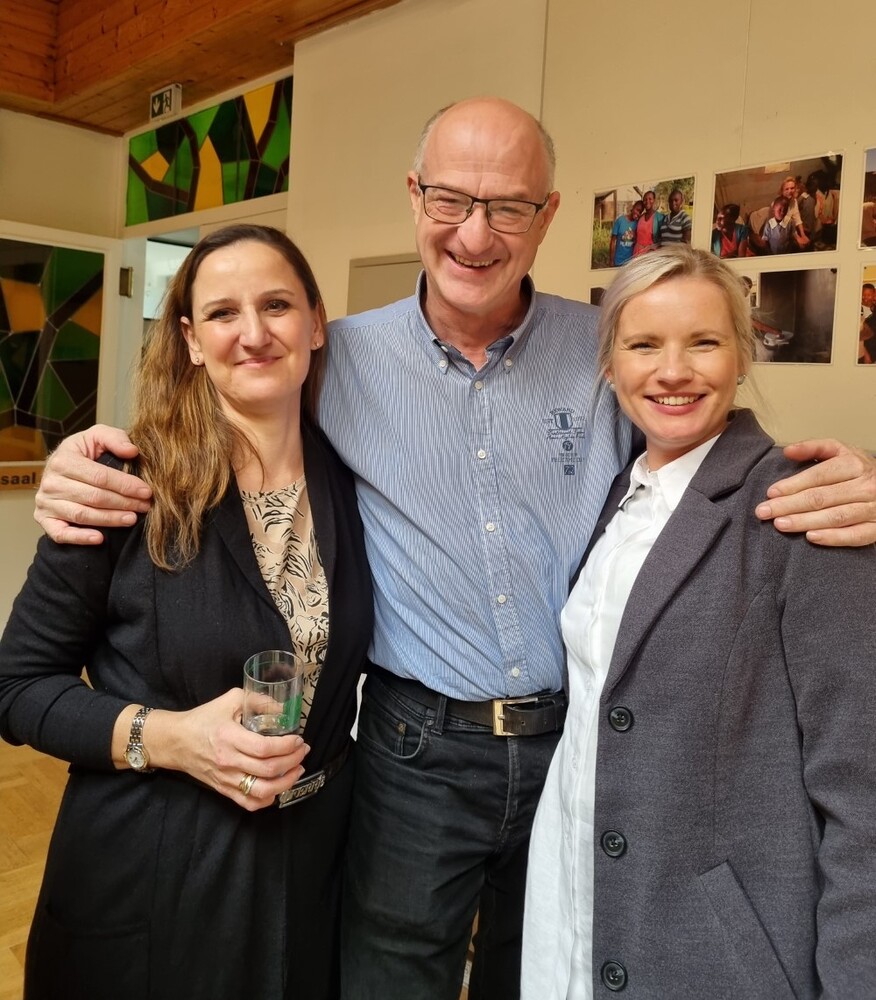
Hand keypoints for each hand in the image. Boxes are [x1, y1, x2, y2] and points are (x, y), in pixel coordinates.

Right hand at [35, 425, 151, 543]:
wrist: (60, 467)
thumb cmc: (84, 453)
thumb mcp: (98, 436)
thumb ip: (115, 438)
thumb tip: (132, 451)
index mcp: (63, 460)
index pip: (100, 476)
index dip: (125, 485)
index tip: (147, 491)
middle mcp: (51, 482)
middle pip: (94, 497)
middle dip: (124, 503)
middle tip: (144, 506)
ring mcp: (46, 502)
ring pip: (82, 515)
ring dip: (110, 519)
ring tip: (132, 519)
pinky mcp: (44, 519)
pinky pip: (60, 533)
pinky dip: (80, 538)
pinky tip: (100, 539)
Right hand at [147, 690, 309, 811]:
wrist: (176, 741)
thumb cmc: (204, 718)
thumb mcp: (230, 700)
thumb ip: (257, 700)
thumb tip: (283, 708)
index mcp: (229, 738)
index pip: (264, 748)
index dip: (287, 746)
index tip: (298, 739)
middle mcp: (228, 762)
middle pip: (268, 770)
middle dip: (293, 761)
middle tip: (303, 751)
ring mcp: (226, 779)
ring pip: (262, 791)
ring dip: (286, 782)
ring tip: (297, 769)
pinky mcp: (223, 790)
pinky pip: (249, 803)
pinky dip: (268, 799)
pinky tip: (278, 787)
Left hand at [755, 439, 875, 545]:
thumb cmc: (859, 469)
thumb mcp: (840, 451)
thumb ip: (814, 448)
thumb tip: (787, 450)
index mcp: (854, 464)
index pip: (818, 476)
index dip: (792, 485)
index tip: (771, 493)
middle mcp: (865, 486)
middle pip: (822, 497)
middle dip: (789, 505)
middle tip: (764, 512)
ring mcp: (873, 508)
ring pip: (835, 517)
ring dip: (805, 521)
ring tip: (780, 524)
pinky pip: (856, 535)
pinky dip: (833, 538)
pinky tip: (811, 537)